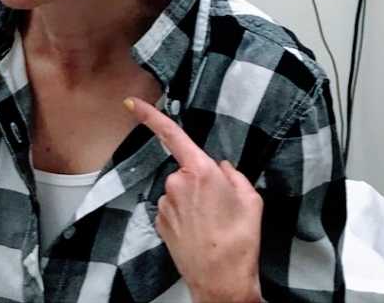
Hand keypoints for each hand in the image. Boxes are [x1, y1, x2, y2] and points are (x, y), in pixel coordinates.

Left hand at [124, 97, 262, 302]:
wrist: (221, 280)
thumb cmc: (240, 240)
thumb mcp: (251, 200)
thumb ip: (234, 176)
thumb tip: (222, 169)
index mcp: (199, 170)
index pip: (171, 134)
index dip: (149, 115)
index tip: (133, 102)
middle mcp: (176, 183)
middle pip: (186, 169)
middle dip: (200, 180)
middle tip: (221, 205)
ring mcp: (165, 203)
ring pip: (180, 191)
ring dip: (193, 201)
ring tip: (213, 224)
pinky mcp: (159, 221)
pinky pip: (174, 208)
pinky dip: (186, 216)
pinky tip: (201, 232)